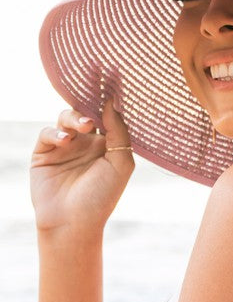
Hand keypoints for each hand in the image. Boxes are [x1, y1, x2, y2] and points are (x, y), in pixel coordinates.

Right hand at [30, 98, 134, 235]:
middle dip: (90, 98)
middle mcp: (86, 142)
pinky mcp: (44, 154)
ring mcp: (64, 147)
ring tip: (85, 125)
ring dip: (75, 117)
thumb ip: (119, 132)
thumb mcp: (121, 163)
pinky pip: (48, 133)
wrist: (73, 223)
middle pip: (86, 110)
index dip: (110, 98)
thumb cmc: (102, 196)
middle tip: (96, 90)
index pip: (108, 115)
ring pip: (66, 117)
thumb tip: (112, 102)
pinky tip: (66, 141)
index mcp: (107, 144)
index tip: (113, 78)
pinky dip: (56, 133)